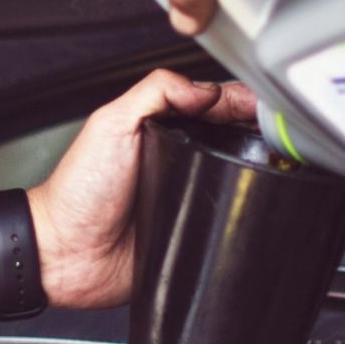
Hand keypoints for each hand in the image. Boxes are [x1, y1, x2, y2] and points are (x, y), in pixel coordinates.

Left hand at [28, 70, 255, 308]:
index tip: (264, 105)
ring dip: (257, 174)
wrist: (65, 254)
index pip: (212, 106)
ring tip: (276, 166)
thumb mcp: (111, 124)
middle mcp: (178, 162)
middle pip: (233, 140)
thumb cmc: (77, 192)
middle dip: (259, 135)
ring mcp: (188, 198)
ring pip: (237, 180)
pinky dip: (241, 217)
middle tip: (278, 134)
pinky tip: (255, 207)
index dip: (241, 102)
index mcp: (161, 130)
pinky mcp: (193, 234)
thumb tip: (205, 89)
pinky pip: (227, 224)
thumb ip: (155, 93)